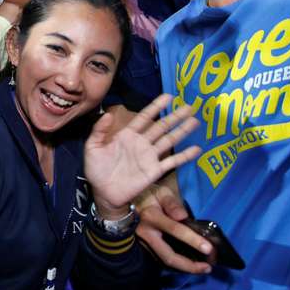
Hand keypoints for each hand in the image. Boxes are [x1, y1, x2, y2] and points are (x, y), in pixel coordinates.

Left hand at [84, 94, 200, 211]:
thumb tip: (107, 114)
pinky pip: (172, 162)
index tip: (168, 97)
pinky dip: (185, 156)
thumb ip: (99, 131)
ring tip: (195, 121)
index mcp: (128, 135)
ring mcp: (149, 157)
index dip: (155, 107)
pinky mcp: (154, 171)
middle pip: (161, 127)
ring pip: (169, 141)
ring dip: (182, 131)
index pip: (144, 118)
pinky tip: (196, 149)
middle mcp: (142, 143)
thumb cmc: (96, 169)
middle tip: (189, 106)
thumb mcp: (93, 147)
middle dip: (175, 116)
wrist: (103, 192)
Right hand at [135, 182, 212, 273]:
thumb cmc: (147, 194)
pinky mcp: (144, 246)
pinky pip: (161, 258)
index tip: (208, 248)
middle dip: (189, 266)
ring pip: (164, 261)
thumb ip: (172, 203)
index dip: (193, 240)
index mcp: (151, 217)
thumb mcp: (160, 192)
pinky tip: (189, 263)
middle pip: (168, 257)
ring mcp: (143, 242)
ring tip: (202, 268)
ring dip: (184, 267)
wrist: (126, 199)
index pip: (175, 230)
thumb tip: (183, 216)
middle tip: (207, 268)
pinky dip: (177, 263)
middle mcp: (146, 233)